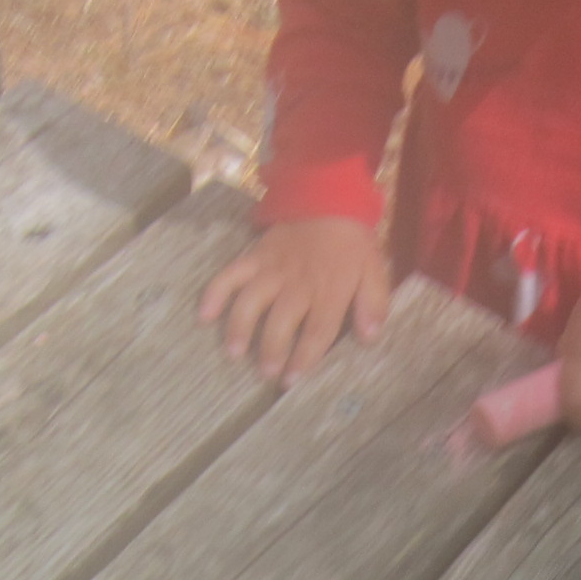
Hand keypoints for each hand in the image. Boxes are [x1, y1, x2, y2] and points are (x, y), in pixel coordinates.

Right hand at [198, 217, 391, 385]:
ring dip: (240, 327)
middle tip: (266, 373)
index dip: (304, 358)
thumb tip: (369, 337)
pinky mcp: (255, 257)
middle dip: (272, 350)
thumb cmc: (352, 245)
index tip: (292, 379)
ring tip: (234, 353)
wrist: (328, 201)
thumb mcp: (375, 271)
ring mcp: (273, 269)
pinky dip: (215, 292)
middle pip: (282, 321)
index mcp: (329, 290)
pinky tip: (205, 315)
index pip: (317, 330)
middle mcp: (298, 282)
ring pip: (251, 300)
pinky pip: (230, 274)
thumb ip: (373, 304)